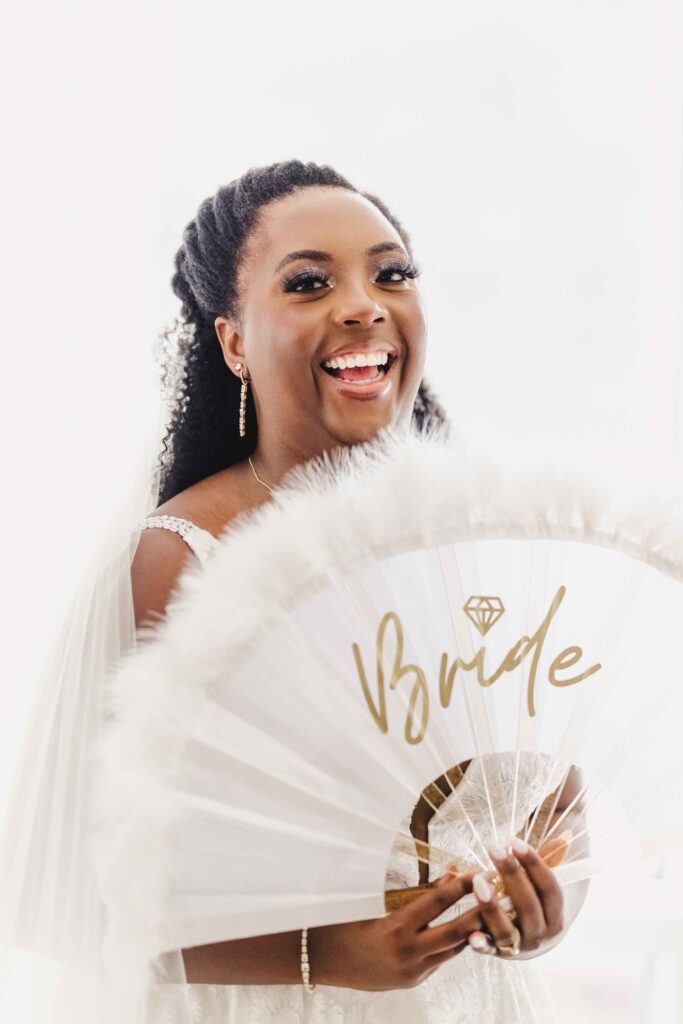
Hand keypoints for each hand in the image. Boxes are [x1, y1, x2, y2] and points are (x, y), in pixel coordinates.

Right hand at [311, 874, 481, 990]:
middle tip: (502, 896)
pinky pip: (440, 959)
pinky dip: (455, 943)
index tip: (477, 870)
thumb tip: (450, 876)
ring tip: (495, 913)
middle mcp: (407, 953)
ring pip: (453, 950)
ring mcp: (412, 971)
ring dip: (474, 931)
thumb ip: (416, 893)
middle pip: (455, 932)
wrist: (323, 959)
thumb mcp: (376, 902)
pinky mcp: (412, 980)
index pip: (435, 903)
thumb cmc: (345, 922)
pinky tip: (469, 930)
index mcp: (394, 928)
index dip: (459, 886)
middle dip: (480, 913)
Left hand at [466, 832, 570, 958]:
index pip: (548, 887)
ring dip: (492, 907)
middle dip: (511, 875)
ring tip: (477, 881)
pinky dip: (482, 945)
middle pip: (528, 905)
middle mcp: (541, 934)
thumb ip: (549, 861)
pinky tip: (471, 936)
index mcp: (556, 914)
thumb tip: (564, 837)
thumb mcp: (541, 883)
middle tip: (493, 848)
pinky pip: (490, 950)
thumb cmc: (533, 899)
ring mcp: (520, 946)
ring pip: (508, 930)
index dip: (533, 863)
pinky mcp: (499, 953)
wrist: (529, 939)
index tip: (514, 841)